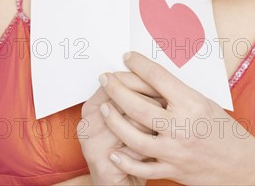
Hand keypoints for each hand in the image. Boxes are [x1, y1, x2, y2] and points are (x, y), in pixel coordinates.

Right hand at [78, 70, 163, 185]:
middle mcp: (87, 123)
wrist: (116, 185)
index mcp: (91, 106)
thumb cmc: (124, 148)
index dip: (142, 81)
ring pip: (132, 122)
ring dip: (153, 126)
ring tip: (160, 129)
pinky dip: (149, 149)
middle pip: (126, 100)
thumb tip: (157, 79)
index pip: (118, 82)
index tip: (160, 84)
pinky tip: (154, 150)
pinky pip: (134, 149)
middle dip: (151, 102)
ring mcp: (92, 144)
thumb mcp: (123, 117)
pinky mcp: (102, 165)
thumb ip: (132, 97)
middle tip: (166, 107)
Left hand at [97, 52, 254, 184]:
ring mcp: (175, 150)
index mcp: (191, 102)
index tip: (127, 57)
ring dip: (114, 121)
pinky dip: (125, 160)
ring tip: (103, 108)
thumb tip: (150, 77)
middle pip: (137, 105)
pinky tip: (114, 151)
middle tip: (105, 78)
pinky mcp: (173, 169)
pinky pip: (142, 167)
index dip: (138, 64)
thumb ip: (177, 93)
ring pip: (133, 136)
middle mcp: (181, 125)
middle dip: (116, 89)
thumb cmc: (224, 129)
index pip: (157, 77)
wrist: (243, 165)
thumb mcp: (204, 102)